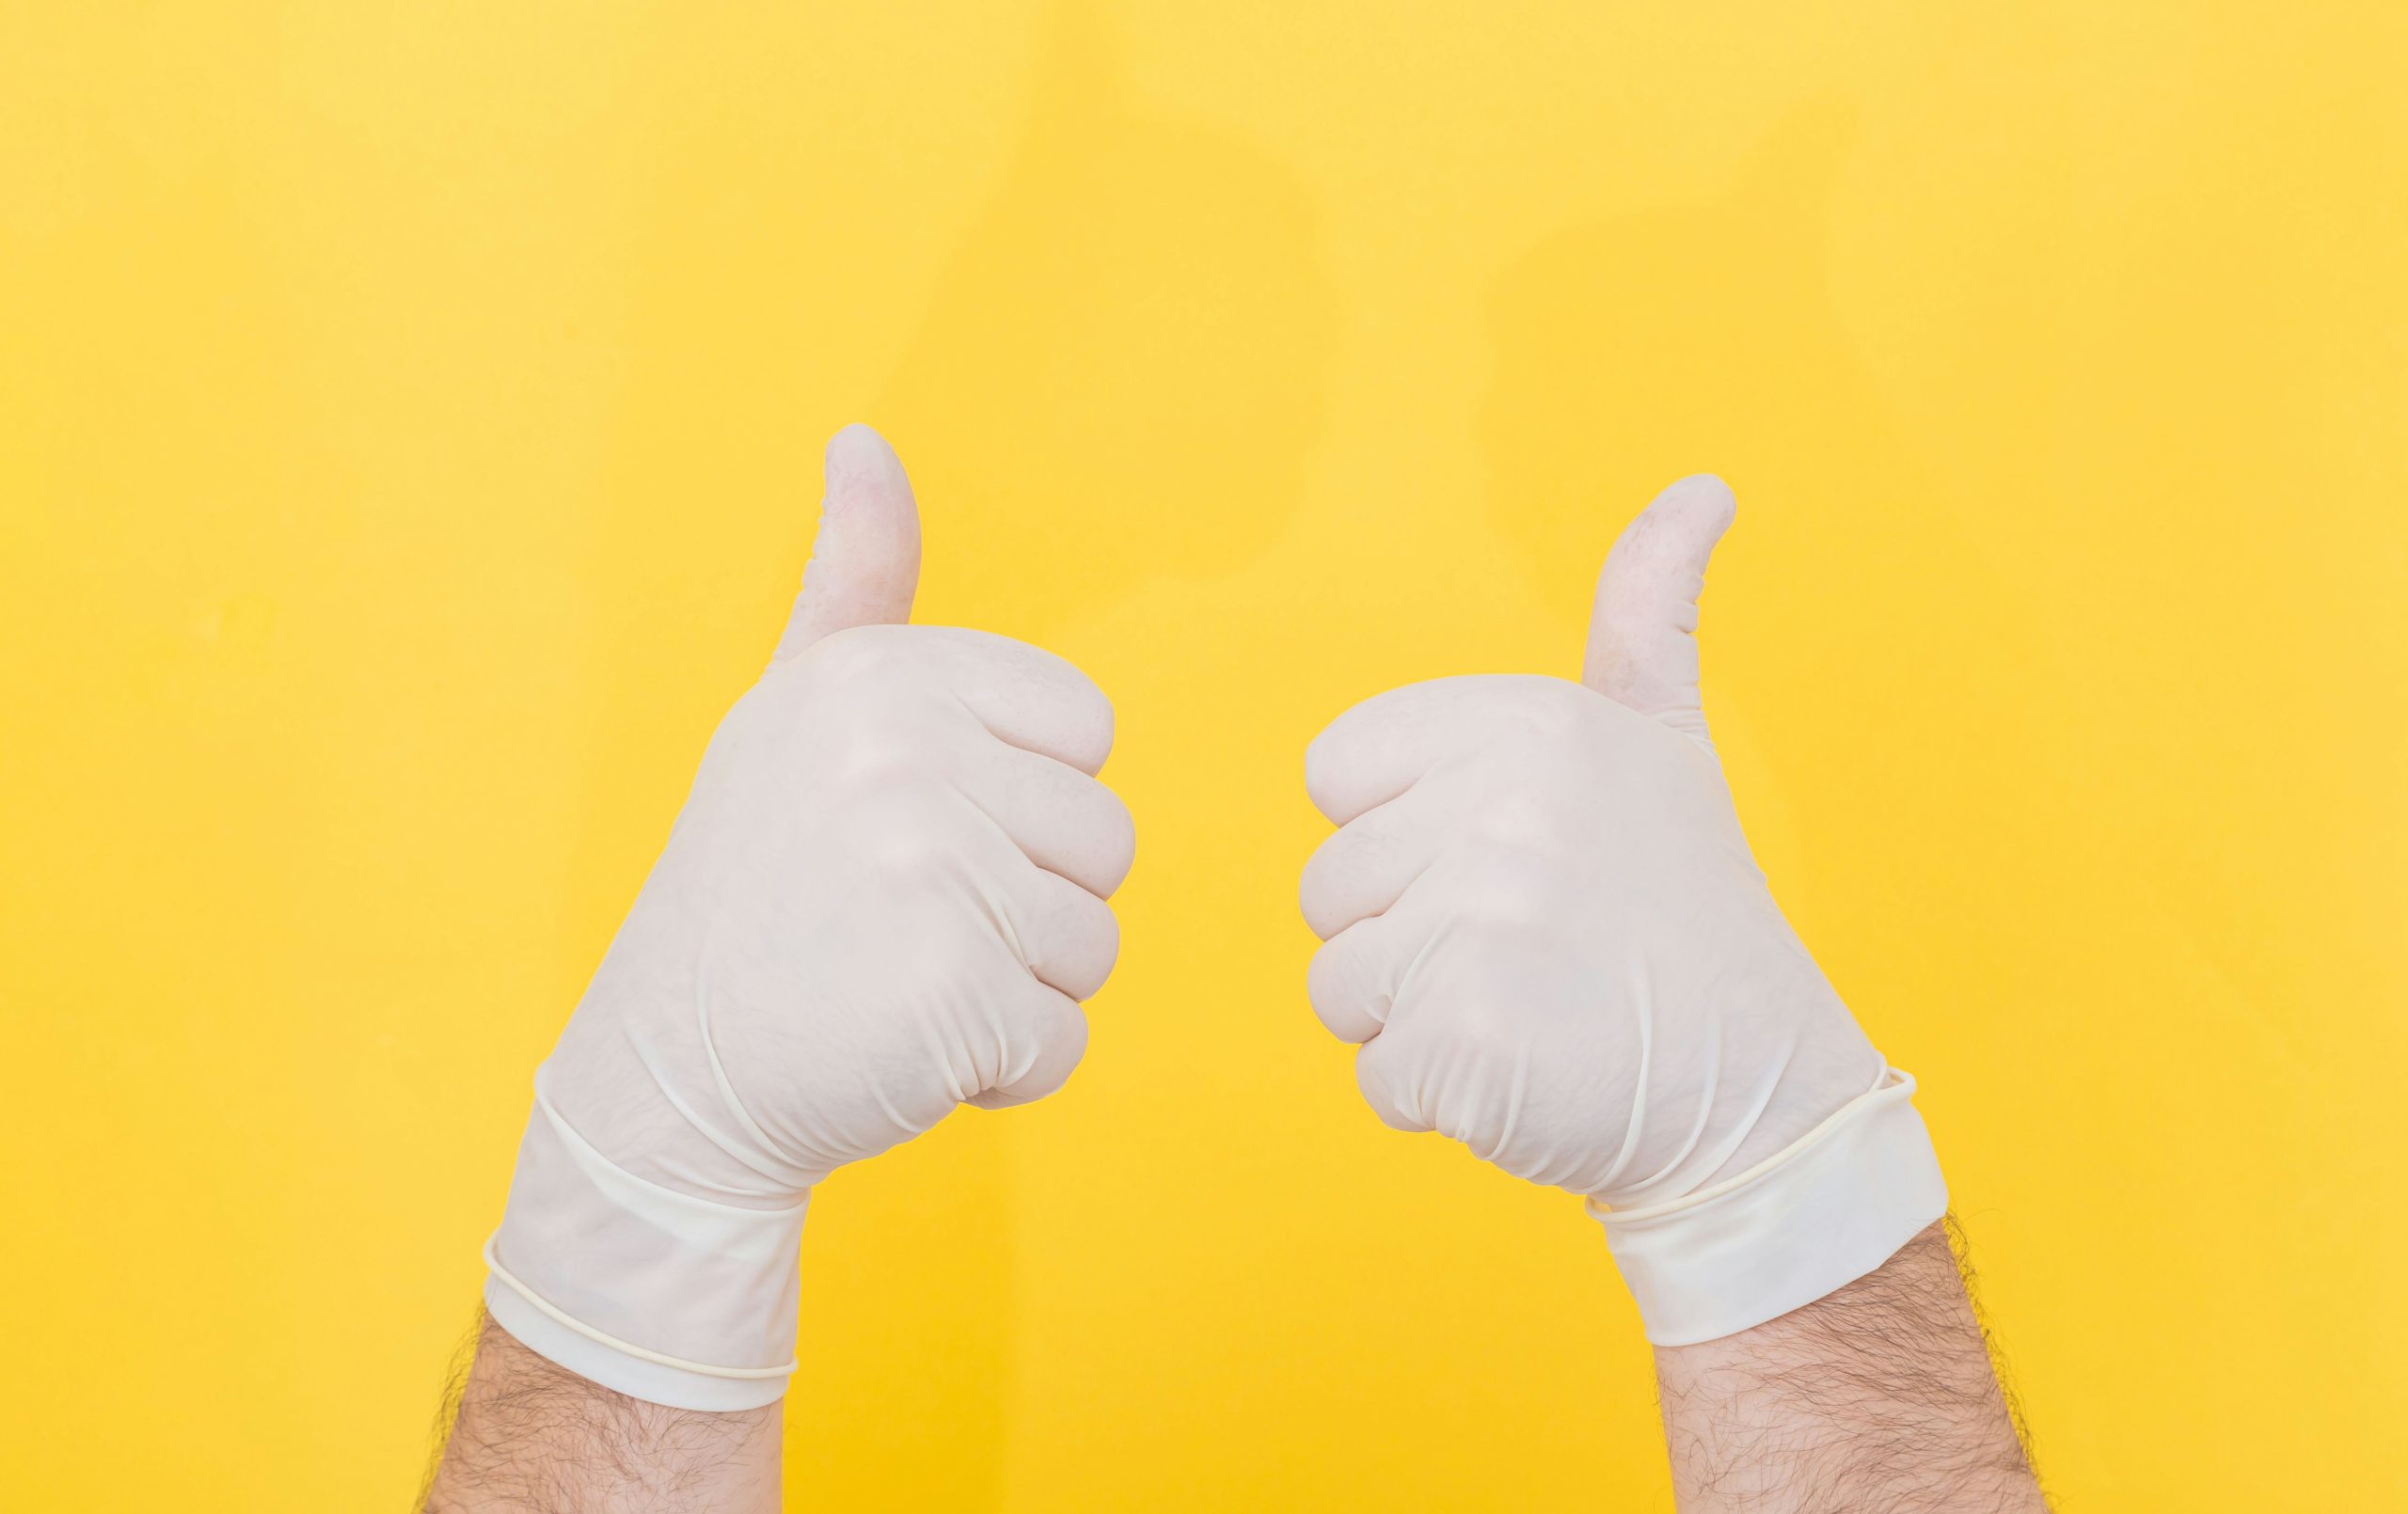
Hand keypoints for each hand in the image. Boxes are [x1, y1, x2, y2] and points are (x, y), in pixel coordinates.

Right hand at [483, 425, 1132, 1408]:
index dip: (1021, 805)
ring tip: (894, 981)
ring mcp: (933, 870)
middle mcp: (905, 753)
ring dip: (1015, 990)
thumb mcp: (792, 711)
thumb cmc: (754, 888)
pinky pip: (1066, 1040)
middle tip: (895, 924)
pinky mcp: (956, 991)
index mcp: (886, 675)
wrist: (663, 1077)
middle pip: (1104, 842)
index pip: (1086, 733)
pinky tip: (903, 1052)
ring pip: (1094, 943)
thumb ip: (855, 582)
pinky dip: (1001, 1073)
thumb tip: (864, 439)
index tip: (913, 832)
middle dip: (1023, 906)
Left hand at [1299, 476, 1943, 1343]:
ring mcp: (1479, 929)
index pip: (1335, 777)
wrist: (1760, 1088)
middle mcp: (1499, 810)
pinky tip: (1529, 1074)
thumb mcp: (1664, 739)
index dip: (1404, 835)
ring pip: (1340, 982)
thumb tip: (1701, 487)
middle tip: (1534, 951)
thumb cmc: (1687, 913)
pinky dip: (1440, 1098)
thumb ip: (1646, 612)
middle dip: (1410, 937)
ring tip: (1532, 1008)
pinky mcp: (1466, 1044)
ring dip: (1416, 1019)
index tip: (1506, 859)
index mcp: (1522, 724)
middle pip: (1329, 887)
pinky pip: (1375, 1076)